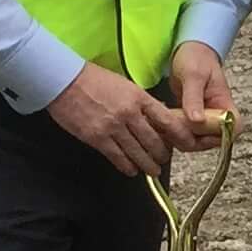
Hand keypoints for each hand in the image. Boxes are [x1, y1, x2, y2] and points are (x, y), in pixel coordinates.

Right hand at [48, 62, 184, 176]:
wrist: (64, 81)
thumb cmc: (94, 80)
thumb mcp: (126, 85)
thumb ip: (142, 102)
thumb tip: (158, 115)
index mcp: (139, 98)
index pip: (168, 120)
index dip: (180, 136)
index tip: (187, 143)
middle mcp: (129, 114)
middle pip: (154, 141)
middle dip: (162, 154)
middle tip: (164, 159)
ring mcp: (113, 127)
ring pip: (138, 153)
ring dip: (148, 165)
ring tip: (153, 170)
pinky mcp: (97, 138)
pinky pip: (117, 157)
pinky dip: (127, 166)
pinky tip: (132, 170)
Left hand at [167, 43, 234, 146]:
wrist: (187, 50)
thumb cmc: (196, 58)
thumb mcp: (194, 75)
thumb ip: (194, 99)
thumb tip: (197, 121)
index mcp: (225, 105)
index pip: (233, 130)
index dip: (217, 136)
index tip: (195, 130)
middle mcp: (216, 116)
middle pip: (211, 141)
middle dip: (190, 139)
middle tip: (170, 127)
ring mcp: (203, 119)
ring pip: (195, 140)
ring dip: (178, 136)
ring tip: (161, 123)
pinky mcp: (189, 120)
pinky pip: (183, 133)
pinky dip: (172, 131)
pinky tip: (159, 122)